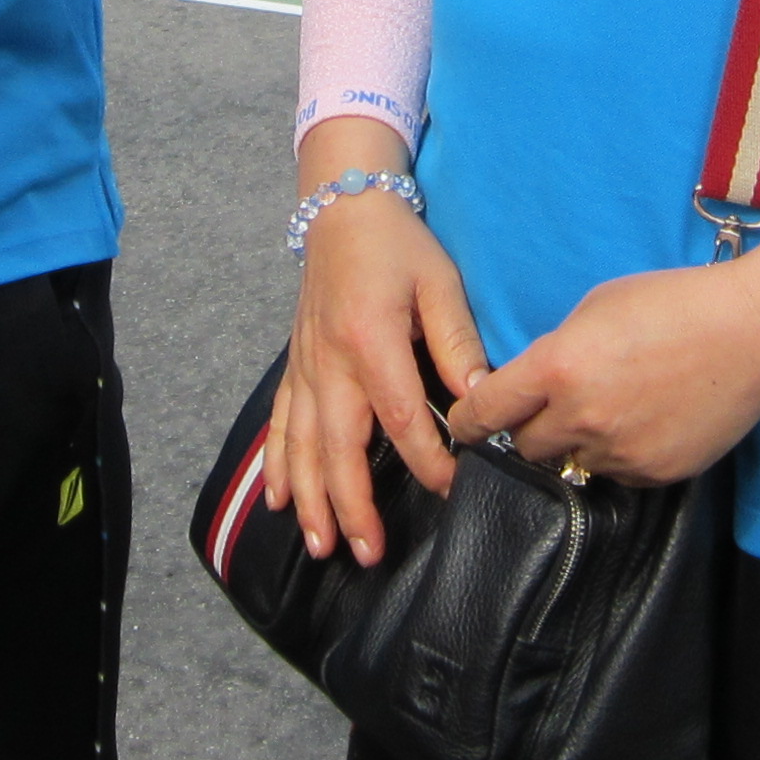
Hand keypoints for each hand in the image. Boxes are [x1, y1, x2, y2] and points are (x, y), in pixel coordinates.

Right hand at [269, 130, 488, 568]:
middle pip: (338, 447)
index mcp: (370, 341)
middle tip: (367, 553)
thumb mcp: (441, 283)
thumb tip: (482, 398)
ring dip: (310, 499)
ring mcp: (305, 366)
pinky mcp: (295, 365)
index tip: (449, 488)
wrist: (341, 206)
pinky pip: (281, 424)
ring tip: (320, 545)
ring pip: (302, 445)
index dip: (425, 459)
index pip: (400, 417)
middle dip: (351, 504)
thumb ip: (458, 343)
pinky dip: (278, 465)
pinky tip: (280, 502)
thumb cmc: (398, 245)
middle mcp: (329, 362)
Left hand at [445, 250, 759, 488]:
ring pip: (574, 462)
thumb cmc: (673, 304)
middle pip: (526, 446)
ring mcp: (620, 453)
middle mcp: (582, 418)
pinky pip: (618, 473)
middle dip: (530, 428)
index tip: (463, 424)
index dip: (466, 421)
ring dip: (579, 442)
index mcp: (557, 369)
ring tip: (616, 406)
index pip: (486, 411)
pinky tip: (647, 419)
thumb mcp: (596, 307)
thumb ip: (556, 351)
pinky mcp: (655, 474)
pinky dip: (620, 453)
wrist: (751, 332)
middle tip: (553, 407)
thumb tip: (535, 384)